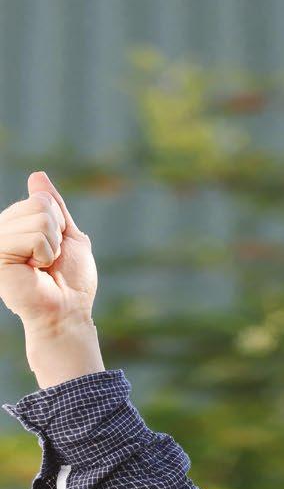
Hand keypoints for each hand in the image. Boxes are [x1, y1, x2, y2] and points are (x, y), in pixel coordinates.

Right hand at [0, 170, 97, 333]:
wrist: (68, 312)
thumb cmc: (71, 282)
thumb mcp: (69, 237)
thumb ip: (54, 207)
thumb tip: (37, 176)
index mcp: (18, 224)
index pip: (41, 198)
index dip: (59, 224)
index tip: (56, 249)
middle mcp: (5, 230)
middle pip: (39, 204)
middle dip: (56, 234)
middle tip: (50, 261)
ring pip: (38, 219)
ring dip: (51, 247)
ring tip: (42, 267)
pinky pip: (32, 237)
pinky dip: (43, 254)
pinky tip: (35, 271)